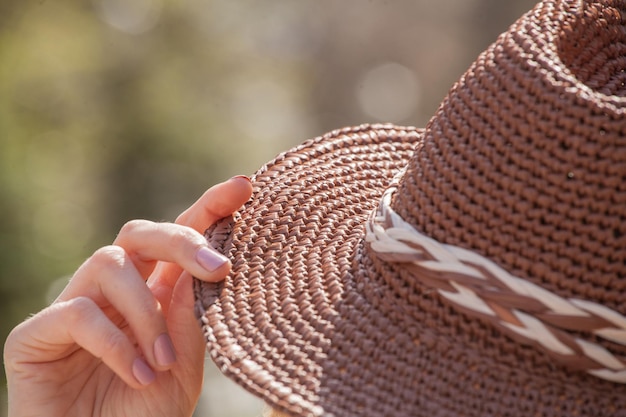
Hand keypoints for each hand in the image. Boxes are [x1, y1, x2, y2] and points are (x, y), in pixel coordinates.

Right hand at [3, 176, 252, 416]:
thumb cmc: (141, 416)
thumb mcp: (182, 365)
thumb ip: (190, 315)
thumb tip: (209, 263)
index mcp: (150, 294)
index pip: (177, 236)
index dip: (209, 207)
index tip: (245, 186)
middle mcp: (111, 292)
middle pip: (139, 233)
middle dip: (182, 240)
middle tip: (219, 267)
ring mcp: (72, 308)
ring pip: (109, 264)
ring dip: (146, 312)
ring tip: (163, 361)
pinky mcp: (35, 335)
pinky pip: (78, 313)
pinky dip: (114, 343)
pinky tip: (135, 375)